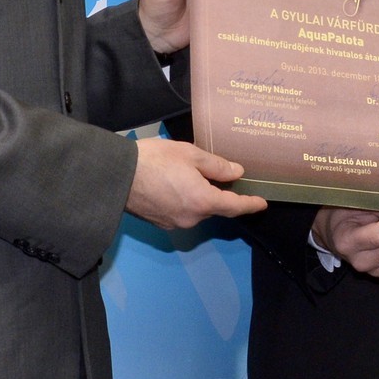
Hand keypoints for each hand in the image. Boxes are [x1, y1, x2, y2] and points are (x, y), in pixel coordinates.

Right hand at [126, 138, 266, 229]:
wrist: (116, 176)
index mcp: (203, 202)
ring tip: (190, 173)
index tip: (262, 204)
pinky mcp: (160, 223)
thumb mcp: (191, 155)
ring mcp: (174, 223)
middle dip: (218, 192)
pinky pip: (181, 211)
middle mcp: (191, 218)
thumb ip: (217, 166)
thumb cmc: (156, 160)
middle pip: (213, 206)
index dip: (250, 204)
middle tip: (216, 172)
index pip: (234, 207)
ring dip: (199, 195)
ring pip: (196, 209)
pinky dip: (184, 200)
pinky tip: (175, 184)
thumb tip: (237, 172)